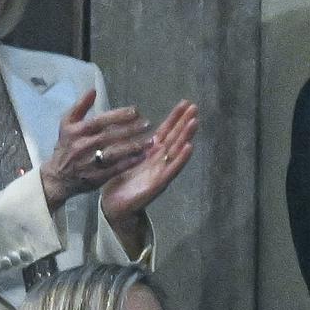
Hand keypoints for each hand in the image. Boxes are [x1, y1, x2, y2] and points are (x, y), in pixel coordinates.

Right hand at [38, 90, 151, 209]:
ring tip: (150, 140)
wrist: (58, 176)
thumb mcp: (67, 124)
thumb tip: (93, 90)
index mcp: (75, 131)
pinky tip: (143, 156)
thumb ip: (80, 106)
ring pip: (114, 153)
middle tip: (147, 124)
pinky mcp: (97, 177)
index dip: (118, 115)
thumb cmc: (66, 145)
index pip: (99, 121)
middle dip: (130, 129)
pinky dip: (130, 162)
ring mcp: (90, 162)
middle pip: (109, 136)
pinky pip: (116, 169)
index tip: (136, 111)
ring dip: (133, 146)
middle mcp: (82, 146)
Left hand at [99, 99, 198, 224]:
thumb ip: (130, 142)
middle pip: (175, 138)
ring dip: (187, 136)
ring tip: (195, 122)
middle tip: (195, 107)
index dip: (175, 117)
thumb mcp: (123, 156)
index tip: (185, 102)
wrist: (114, 207)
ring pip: (177, 151)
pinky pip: (172, 169)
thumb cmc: (119, 181)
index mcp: (150, 153)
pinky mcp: (159, 184)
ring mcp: (161, 172)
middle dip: (185, 122)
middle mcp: (159, 161)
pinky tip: (189, 147)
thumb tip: (130, 123)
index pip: (166, 131)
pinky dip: (181, 158)